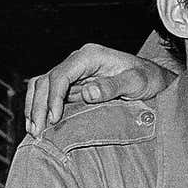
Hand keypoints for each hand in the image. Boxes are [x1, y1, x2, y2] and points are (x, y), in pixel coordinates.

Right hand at [23, 43, 174, 134]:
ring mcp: (74, 73)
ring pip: (42, 86)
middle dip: (38, 106)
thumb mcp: (136, 82)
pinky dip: (40, 107)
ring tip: (34, 130)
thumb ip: (113, 86)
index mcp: (90, 56)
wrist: (154, 78)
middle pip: (46, 80)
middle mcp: (77, 61)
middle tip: (37, 130)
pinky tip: (38, 124)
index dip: (54, 97)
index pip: (61, 75)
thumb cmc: (148, 78)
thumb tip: (88, 93)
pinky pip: (49, 93)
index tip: (53, 118)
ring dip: (34, 107)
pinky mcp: (74, 84)